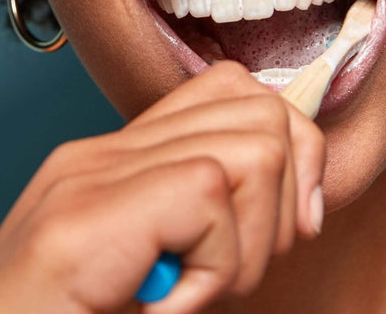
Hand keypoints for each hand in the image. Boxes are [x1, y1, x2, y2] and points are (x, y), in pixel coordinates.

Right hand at [0, 60, 325, 313]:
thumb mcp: (151, 279)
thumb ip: (196, 230)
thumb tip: (297, 202)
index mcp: (111, 165)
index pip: (234, 93)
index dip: (289, 158)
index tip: (275, 239)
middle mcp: (96, 157)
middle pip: (260, 109)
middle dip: (281, 202)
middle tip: (226, 275)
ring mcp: (87, 177)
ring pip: (254, 149)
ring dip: (248, 244)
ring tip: (190, 293)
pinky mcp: (87, 214)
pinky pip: (213, 199)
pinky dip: (214, 272)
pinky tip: (162, 307)